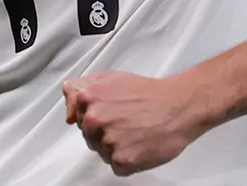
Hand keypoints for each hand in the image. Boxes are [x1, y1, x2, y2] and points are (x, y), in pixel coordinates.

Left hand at [63, 71, 207, 175]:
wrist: (179, 106)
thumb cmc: (150, 93)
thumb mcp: (111, 78)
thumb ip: (82, 88)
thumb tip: (67, 109)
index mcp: (89, 98)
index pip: (78, 118)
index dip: (98, 116)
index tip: (114, 112)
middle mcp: (95, 120)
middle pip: (90, 137)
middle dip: (106, 132)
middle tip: (128, 122)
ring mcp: (107, 141)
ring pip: (103, 152)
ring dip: (117, 147)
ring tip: (136, 132)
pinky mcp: (122, 160)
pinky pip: (117, 168)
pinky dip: (129, 161)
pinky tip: (140, 145)